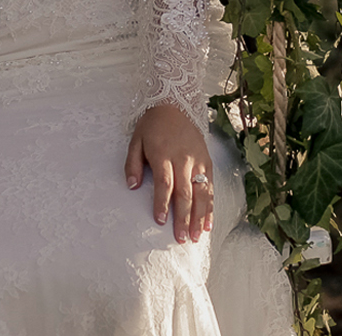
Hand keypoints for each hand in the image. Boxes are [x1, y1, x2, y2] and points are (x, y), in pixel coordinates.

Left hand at [124, 105, 212, 244]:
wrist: (175, 103)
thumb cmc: (152, 124)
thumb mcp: (136, 139)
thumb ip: (132, 163)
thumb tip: (131, 186)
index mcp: (163, 154)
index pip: (164, 183)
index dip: (162, 203)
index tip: (160, 221)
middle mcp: (183, 159)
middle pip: (184, 192)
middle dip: (183, 218)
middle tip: (181, 238)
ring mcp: (197, 161)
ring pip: (201, 193)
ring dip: (199, 217)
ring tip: (196, 237)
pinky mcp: (207, 161)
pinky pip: (210, 187)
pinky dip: (210, 206)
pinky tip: (208, 223)